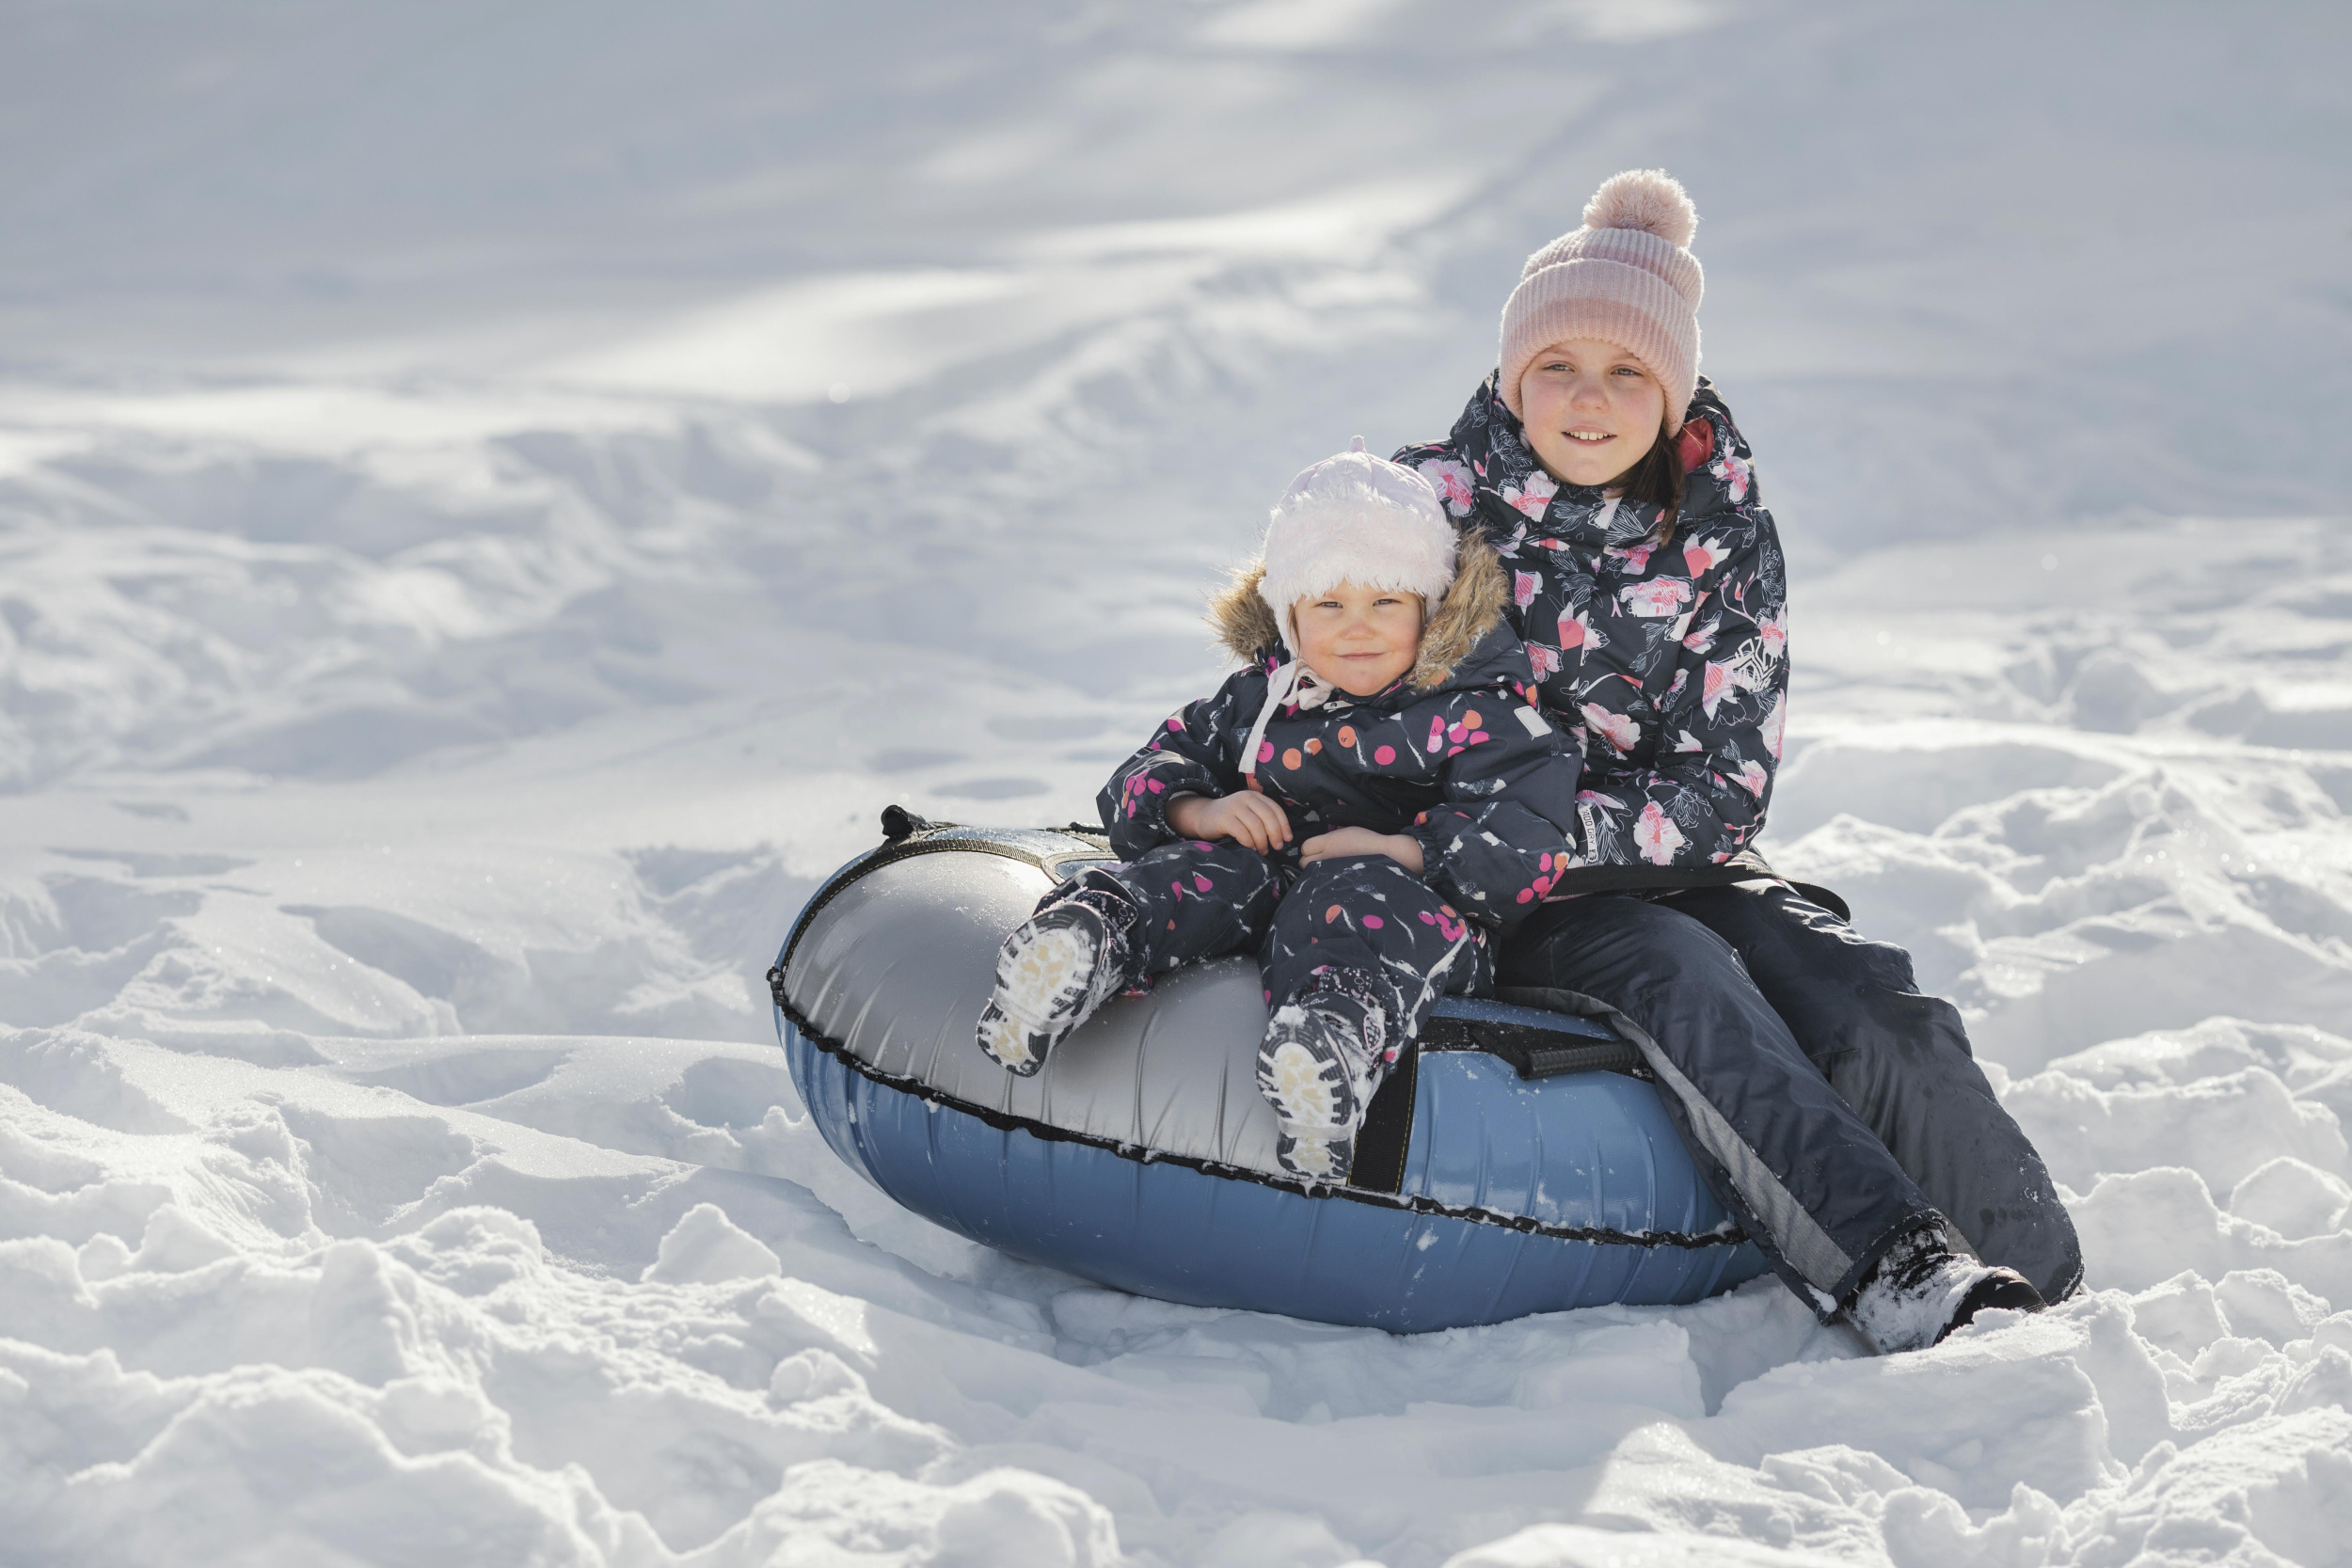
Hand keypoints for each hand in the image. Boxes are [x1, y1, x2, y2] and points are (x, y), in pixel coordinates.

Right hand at [1167, 792, 1293, 852]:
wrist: (1203, 816)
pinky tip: (1250, 848)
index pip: (1275, 809)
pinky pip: (1242, 832)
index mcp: (1255, 796)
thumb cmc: (1230, 819)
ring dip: (1262, 841)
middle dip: (1275, 834)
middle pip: (1268, 817)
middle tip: (1277, 847)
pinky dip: (1249, 842)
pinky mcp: (1223, 818)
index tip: (1287, 839)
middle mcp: (1245, 798)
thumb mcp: (1248, 814)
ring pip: (1256, 825)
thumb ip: (1263, 819)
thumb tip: (1282, 837)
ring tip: (1262, 850)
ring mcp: (1234, 806)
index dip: (1284, 825)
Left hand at [1300, 826, 1423, 872]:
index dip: (1310, 849)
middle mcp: (1327, 856)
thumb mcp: (1347, 831)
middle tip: (1322, 862)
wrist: (1388, 856)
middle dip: (1310, 862)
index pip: (1305, 847)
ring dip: (1315, 874)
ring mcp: (1331, 871)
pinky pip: (1321, 885)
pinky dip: (1323, 883)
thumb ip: (1329, 839)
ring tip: (1328, 872)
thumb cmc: (1369, 842)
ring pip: (1311, 875)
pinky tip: (1333, 881)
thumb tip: (1317, 845)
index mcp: (1329, 841)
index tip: (1318, 850)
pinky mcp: (1337, 883)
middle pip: (1304, 862)